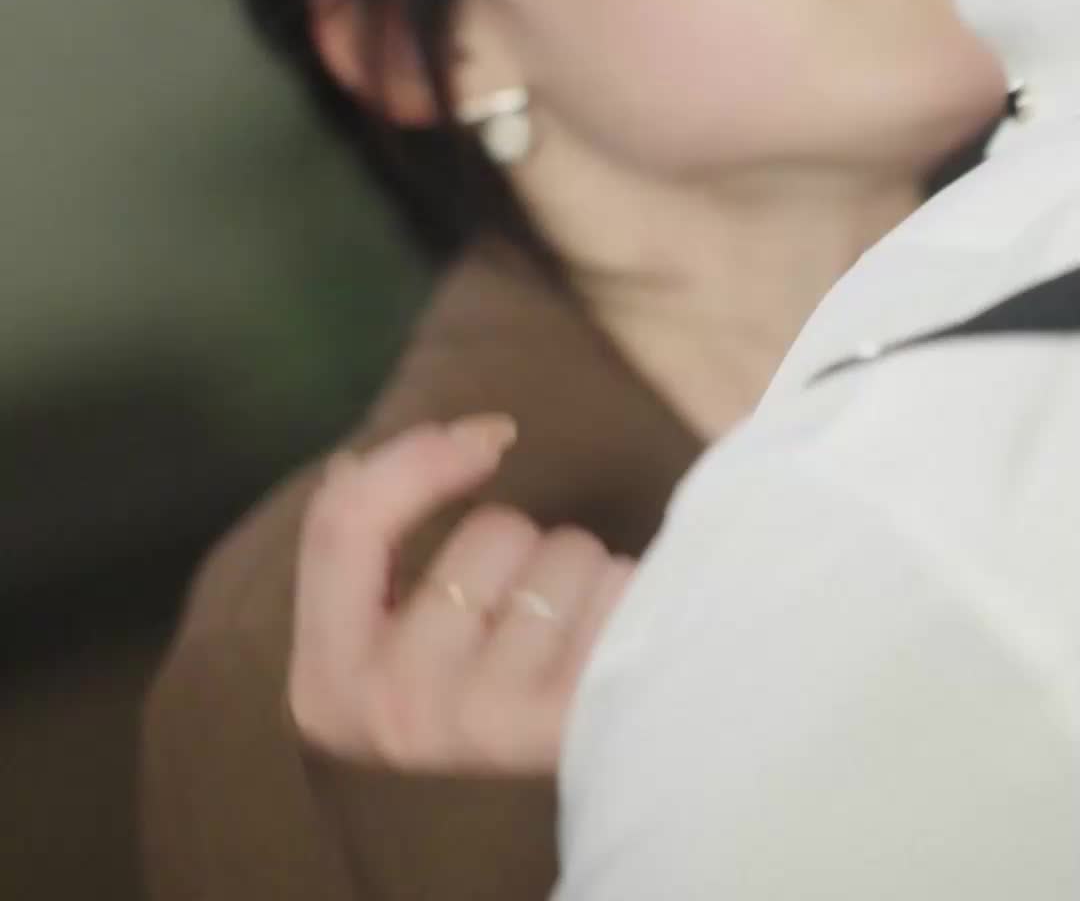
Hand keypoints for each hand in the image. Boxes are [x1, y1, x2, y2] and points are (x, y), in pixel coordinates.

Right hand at [287, 416, 635, 776]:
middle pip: (484, 531)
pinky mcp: (560, 729)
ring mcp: (476, 727)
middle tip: (518, 609)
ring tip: (567, 632)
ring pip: (561, 555)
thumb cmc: (466, 685)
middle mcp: (394, 712)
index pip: (344, 523)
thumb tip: (472, 437)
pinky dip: (626, 595)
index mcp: (328, 684)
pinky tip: (612, 646)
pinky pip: (615, 591)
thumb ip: (378, 524)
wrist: (548, 815)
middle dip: (518, 543)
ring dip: (578, 571)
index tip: (491, 436)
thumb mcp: (387, 621)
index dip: (418, 457)